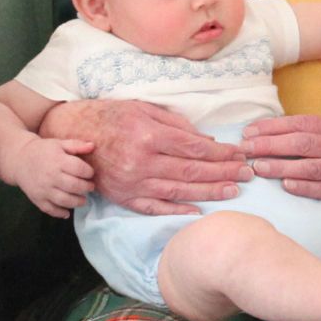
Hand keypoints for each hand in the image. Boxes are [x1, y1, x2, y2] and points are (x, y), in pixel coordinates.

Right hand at [11, 136, 95, 218]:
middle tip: (90, 186)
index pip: (79, 169)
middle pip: (74, 186)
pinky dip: (60, 213)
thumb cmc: (43, 151)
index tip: (90, 173)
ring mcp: (43, 189)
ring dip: (77, 202)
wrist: (19, 160)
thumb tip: (92, 146)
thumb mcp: (59, 144)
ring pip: (64, 200)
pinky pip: (50, 209)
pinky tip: (67, 212)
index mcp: (57, 161)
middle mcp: (50, 176)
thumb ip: (76, 145)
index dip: (89, 172)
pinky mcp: (37, 199)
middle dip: (86, 187)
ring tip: (83, 200)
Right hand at [54, 97, 248, 215]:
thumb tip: (208, 143)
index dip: (221, 154)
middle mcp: (142, 161)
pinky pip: (154, 207)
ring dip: (209, 192)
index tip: (240, 155)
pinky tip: (198, 211)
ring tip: (233, 191)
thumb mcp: (144, 109)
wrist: (73, 134)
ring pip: (178, 191)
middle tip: (247, 175)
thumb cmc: (111, 116)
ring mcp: (132, 182)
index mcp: (149, 135)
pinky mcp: (124, 197)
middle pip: (192, 172)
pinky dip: (177, 210)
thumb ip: (177, 126)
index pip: (195, 149)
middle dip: (224, 173)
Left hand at [237, 114, 320, 209]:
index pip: (301, 123)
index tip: (250, 130)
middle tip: (244, 148)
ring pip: (309, 165)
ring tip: (257, 167)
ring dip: (280, 165)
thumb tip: (289, 133)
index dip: (274, 126)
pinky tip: (286, 185)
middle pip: (300, 141)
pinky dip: (305, 186)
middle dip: (269, 144)